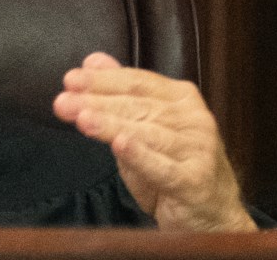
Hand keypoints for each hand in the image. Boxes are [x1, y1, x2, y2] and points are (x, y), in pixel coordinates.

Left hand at [52, 52, 256, 231]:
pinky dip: (140, 156)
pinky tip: (120, 144)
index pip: (137, 82)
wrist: (212, 215)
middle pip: (138, 106)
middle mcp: (194, 119)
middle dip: (97, 102)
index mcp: (181, 98)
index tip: (71, 80)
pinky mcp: (196, 181)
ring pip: (147, 133)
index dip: (102, 80)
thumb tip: (93, 61)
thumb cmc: (172, 166)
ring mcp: (198, 149)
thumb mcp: (142, 127)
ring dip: (111, 125)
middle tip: (64, 102)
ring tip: (83, 119)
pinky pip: (164, 167)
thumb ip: (119, 94)